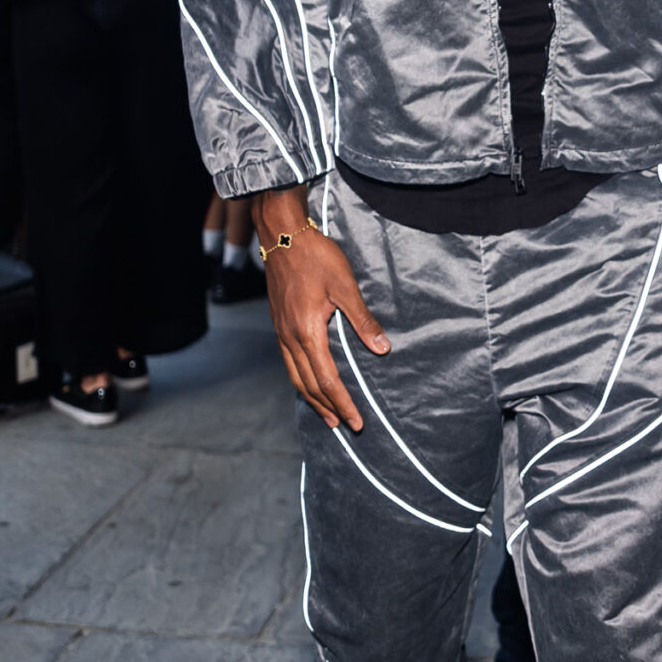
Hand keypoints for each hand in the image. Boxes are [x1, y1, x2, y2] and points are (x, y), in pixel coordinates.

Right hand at [250, 190, 387, 429]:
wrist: (282, 234)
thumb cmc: (315, 256)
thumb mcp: (345, 285)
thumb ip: (362, 320)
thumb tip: (382, 348)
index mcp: (307, 332)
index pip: (326, 379)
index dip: (342, 402)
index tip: (357, 421)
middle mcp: (290, 337)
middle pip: (308, 384)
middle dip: (328, 408)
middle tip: (346, 426)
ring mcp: (281, 331)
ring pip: (295, 376)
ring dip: (312, 398)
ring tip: (328, 414)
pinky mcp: (279, 323)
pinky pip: (289, 362)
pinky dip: (301, 380)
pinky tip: (309, 382)